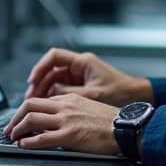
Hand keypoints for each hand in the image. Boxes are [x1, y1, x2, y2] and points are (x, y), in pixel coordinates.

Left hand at [3, 93, 119, 154]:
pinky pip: (42, 138)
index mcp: (70, 99)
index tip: (20, 118)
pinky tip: (23, 145)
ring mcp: (66, 120)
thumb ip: (71, 110)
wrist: (125, 127)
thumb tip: (55, 119)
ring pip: (32, 119)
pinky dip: (29, 142)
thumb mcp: (88, 108)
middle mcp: (66, 106)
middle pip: (30, 104)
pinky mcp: (69, 135)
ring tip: (12, 137)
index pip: (41, 99)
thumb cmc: (111, 122)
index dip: (26, 109)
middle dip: (15, 117)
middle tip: (9, 128)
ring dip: (17, 128)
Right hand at [24, 48, 152, 106]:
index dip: (40, 67)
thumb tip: (47, 97)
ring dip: (44, 92)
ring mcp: (80, 77)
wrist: (136, 99)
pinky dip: (52, 97)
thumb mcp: (93, 95)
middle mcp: (80, 67)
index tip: (32, 79)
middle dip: (38, 84)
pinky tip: (47, 108)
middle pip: (51, 70)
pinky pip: (61, 89)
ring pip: (54, 81)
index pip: (54, 57)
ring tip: (35, 106)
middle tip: (29, 98)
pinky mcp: (81, 87)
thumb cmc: (120, 93)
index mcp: (83, 62)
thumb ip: (69, 94)